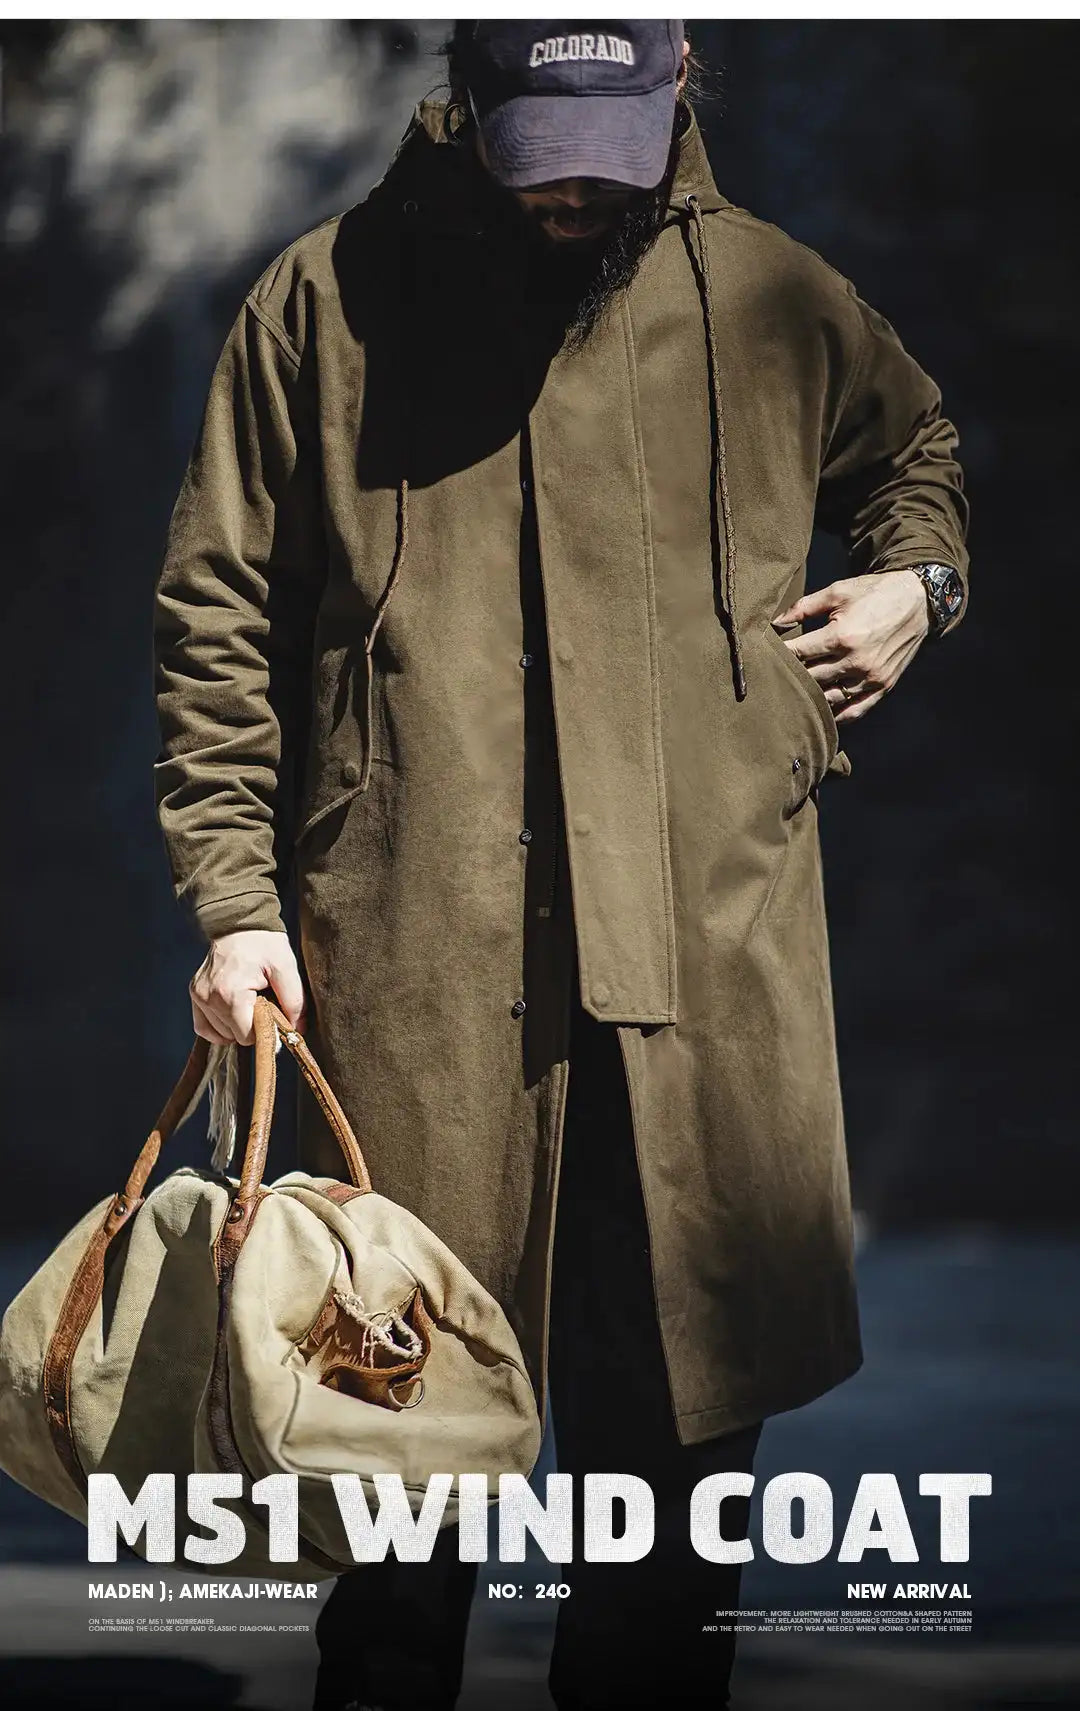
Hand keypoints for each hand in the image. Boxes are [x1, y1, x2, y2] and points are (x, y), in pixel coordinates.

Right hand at [190, 930, 305, 1045]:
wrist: (239, 921)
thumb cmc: (264, 943)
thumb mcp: (286, 967)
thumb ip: (294, 1001)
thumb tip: (297, 1031)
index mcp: (231, 993)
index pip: (247, 1036)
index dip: (265, 1031)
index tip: (275, 1017)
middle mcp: (209, 997)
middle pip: (234, 1036)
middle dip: (252, 1026)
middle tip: (264, 1004)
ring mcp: (198, 996)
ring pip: (220, 1034)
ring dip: (237, 1026)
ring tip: (249, 1002)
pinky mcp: (194, 993)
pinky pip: (203, 1027)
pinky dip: (219, 1028)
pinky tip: (234, 1015)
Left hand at [773, 570, 927, 724]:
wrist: (918, 600)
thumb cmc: (875, 593)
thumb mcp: (838, 591)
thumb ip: (804, 607)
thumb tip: (775, 623)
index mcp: (842, 636)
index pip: (799, 654)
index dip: (780, 655)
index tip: (766, 656)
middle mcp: (856, 661)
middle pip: (811, 679)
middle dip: (792, 676)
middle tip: (775, 676)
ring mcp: (871, 677)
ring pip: (830, 698)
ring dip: (812, 698)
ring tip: (794, 694)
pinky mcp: (883, 686)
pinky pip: (856, 711)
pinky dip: (838, 716)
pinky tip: (822, 714)